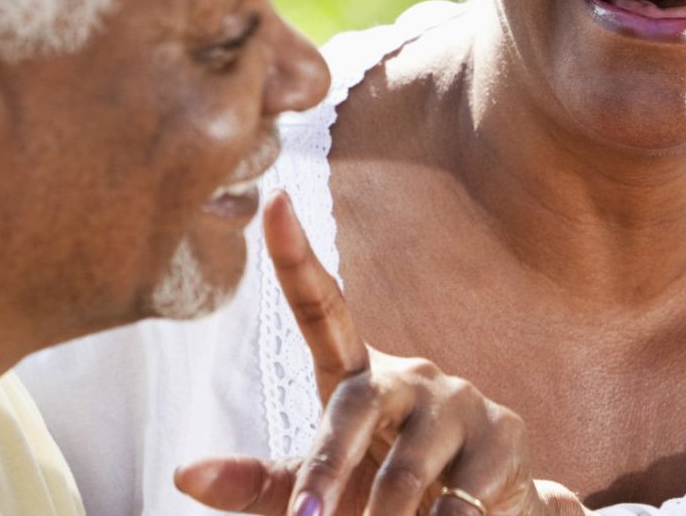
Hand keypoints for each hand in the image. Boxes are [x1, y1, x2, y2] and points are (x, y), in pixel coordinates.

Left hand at [175, 191, 585, 515]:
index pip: (322, 306)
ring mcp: (460, 402)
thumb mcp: (324, 489)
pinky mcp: (505, 438)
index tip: (273, 199)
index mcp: (357, 376)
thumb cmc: (382, 495)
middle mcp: (409, 375)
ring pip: (407, 473)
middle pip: (354, 409)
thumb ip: (260, 482)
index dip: (296, 255)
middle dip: (327, 468)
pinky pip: (462, 503)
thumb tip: (180, 475)